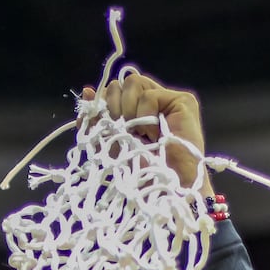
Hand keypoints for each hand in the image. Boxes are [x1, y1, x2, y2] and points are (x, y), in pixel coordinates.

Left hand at [83, 71, 212, 196]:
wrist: (165, 187)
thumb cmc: (141, 171)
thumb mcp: (111, 143)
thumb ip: (98, 118)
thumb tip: (87, 91)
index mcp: (135, 110)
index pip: (114, 91)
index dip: (104, 102)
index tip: (103, 122)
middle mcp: (151, 101)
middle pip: (122, 82)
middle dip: (113, 105)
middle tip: (121, 130)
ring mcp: (167, 99)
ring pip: (134, 82)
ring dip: (129, 111)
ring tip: (139, 134)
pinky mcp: (182, 100)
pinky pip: (149, 96)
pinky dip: (145, 116)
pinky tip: (154, 135)